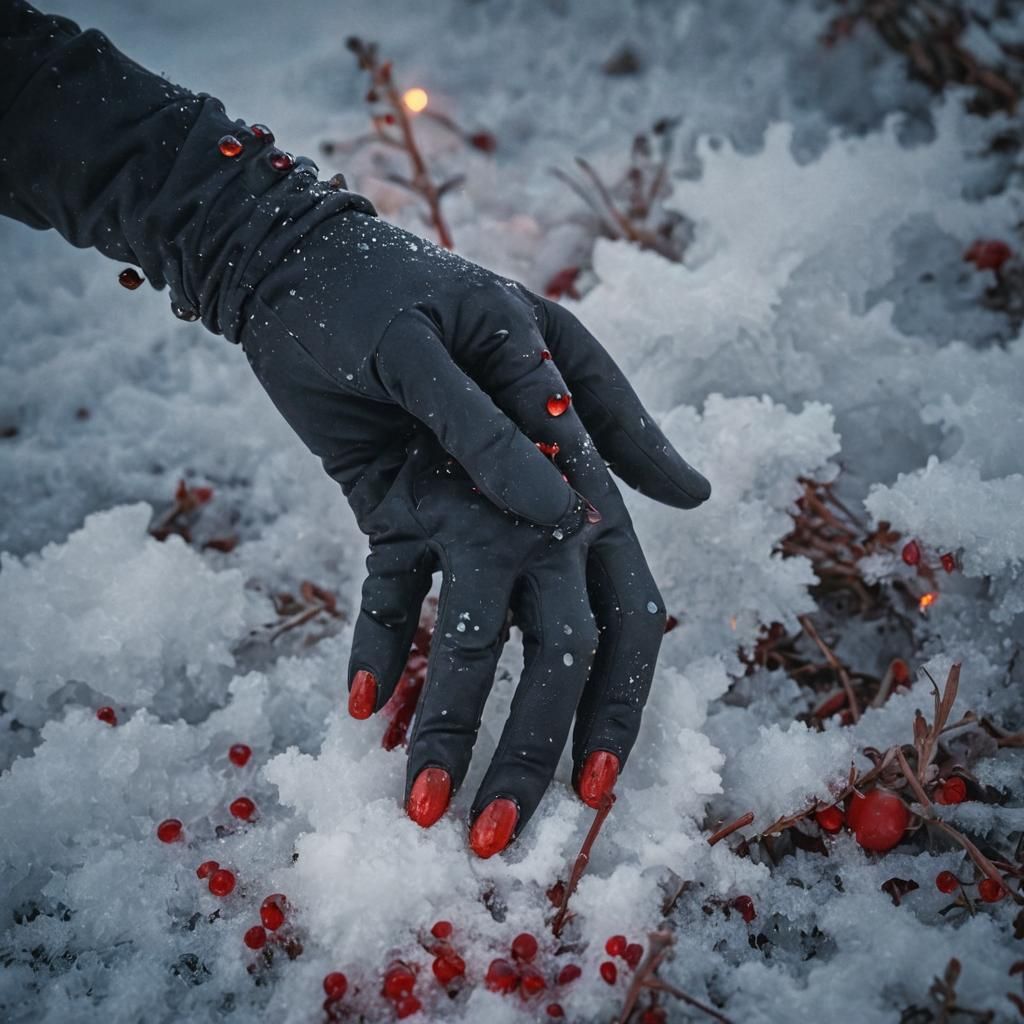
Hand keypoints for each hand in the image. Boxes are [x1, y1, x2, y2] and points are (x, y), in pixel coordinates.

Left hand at [239, 212, 709, 854]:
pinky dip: (380, 650)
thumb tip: (583, 515)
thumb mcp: (462, 336)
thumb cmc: (392, 282)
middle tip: (490, 837)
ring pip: (470, 637)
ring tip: (418, 802)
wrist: (294, 266)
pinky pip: (395, 598)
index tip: (593, 792)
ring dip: (447, 718)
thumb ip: (514, 427)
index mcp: (578, 462)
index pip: (624, 603)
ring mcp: (462, 516)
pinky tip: (360, 712)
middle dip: (527, 743)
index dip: (616, 702)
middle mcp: (533, 504)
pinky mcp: (396, 518)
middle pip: (554, 647)